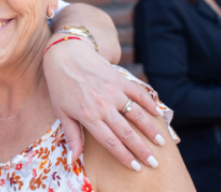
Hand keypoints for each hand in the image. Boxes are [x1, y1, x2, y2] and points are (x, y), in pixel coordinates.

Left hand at [42, 39, 164, 171]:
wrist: (65, 54)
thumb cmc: (60, 85)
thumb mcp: (61, 112)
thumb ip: (72, 135)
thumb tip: (73, 159)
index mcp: (88, 117)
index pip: (111, 142)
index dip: (124, 157)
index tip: (135, 167)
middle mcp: (103, 106)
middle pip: (126, 133)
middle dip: (141, 150)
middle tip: (153, 162)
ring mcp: (113, 92)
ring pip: (136, 115)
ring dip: (150, 130)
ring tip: (160, 143)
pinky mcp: (120, 79)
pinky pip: (138, 93)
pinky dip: (149, 104)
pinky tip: (158, 113)